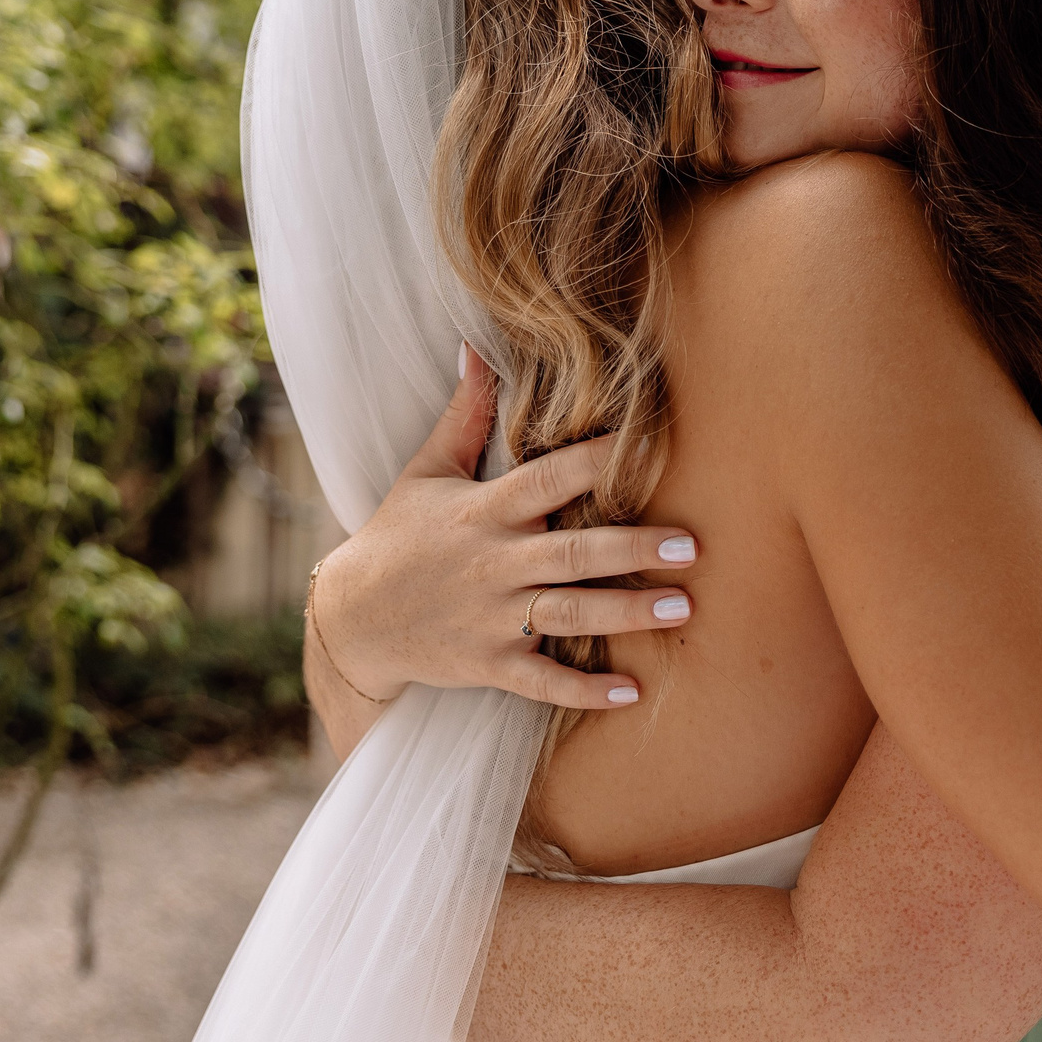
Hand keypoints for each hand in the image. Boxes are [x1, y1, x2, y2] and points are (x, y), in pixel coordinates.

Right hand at [313, 346, 698, 710]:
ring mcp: (491, 618)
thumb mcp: (425, 471)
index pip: (547, 479)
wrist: (350, 620)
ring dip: (627, 613)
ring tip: (682, 607)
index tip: (647, 444)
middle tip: (692, 545)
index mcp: (484, 510)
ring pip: (569, 613)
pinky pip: (540, 681)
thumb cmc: (397, 536)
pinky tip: (632, 694)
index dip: (594, 460)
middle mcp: (493, 563)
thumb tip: (476, 348)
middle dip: (633, 548)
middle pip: (572, 553)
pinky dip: (583, 690)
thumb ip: (464, 415)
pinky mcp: (487, 664)